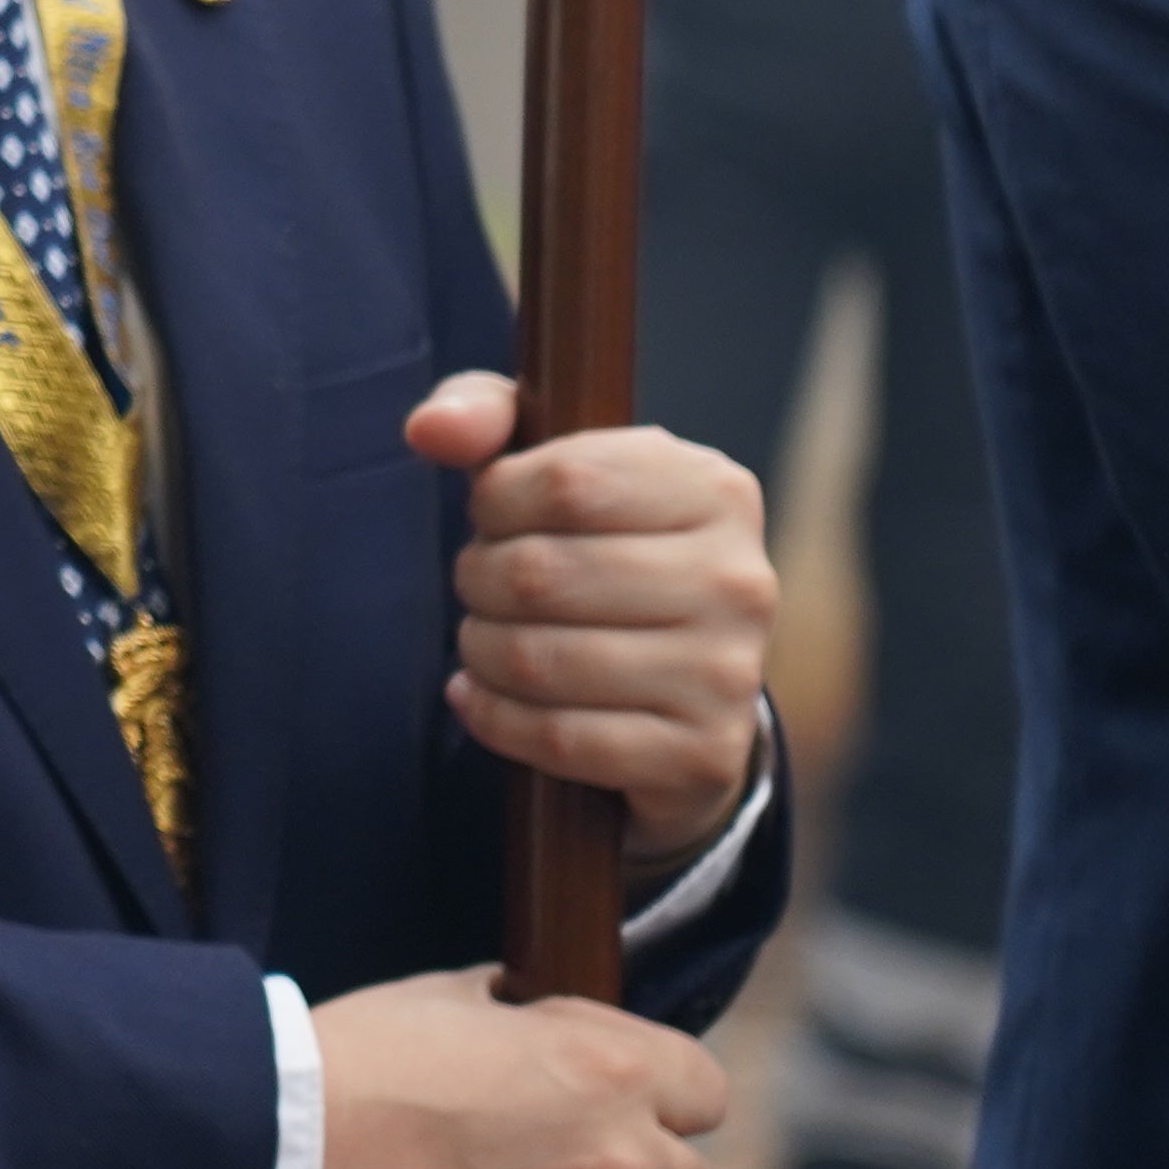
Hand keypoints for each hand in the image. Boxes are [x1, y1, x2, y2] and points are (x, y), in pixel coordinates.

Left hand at [405, 371, 773, 866]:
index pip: (566, 481)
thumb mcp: (551, 459)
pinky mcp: (701, 754)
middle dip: (478, 580)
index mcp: (715, 488)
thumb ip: (486, 414)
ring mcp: (729, 674)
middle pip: (540, 574)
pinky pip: (558, 739)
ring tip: (483, 639)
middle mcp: (739, 580)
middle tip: (480, 586)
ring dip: (480, 650)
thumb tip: (430, 431)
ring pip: (539, 662)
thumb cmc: (600, 546)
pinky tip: (482, 697)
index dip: (496, 500)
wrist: (681, 682)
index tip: (492, 515)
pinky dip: (493, 718)